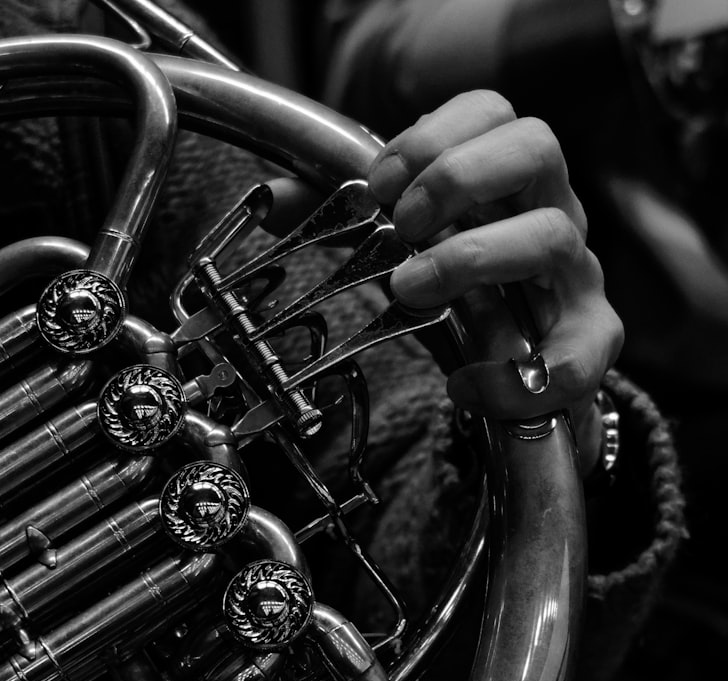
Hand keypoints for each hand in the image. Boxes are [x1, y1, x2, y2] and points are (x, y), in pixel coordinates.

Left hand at [368, 90, 622, 474]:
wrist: (518, 366)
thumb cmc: (461, 288)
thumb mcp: (402, 245)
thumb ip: (342, 218)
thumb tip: (272, 202)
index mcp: (505, 177)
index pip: (490, 112)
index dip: (429, 137)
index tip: (375, 186)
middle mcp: (550, 210)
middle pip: (536, 146)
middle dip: (456, 177)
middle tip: (401, 226)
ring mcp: (576, 273)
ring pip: (554, 236)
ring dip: (471, 257)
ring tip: (409, 288)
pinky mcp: (592, 339)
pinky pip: (580, 354)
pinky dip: (516, 376)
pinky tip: (465, 385)